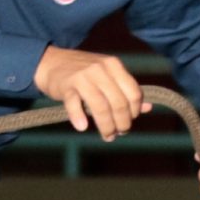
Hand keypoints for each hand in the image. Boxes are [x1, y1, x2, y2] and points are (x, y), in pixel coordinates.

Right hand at [34, 47, 148, 140]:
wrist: (52, 63)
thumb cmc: (84, 73)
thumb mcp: (107, 76)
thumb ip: (126, 91)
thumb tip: (148, 109)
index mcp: (114, 65)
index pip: (133, 92)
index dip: (134, 112)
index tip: (128, 122)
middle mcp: (101, 69)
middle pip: (119, 102)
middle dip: (122, 123)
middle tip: (119, 133)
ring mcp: (83, 76)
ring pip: (100, 106)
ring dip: (106, 126)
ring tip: (107, 136)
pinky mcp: (66, 85)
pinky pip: (75, 104)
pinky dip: (79, 117)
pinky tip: (82, 127)